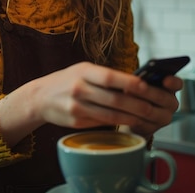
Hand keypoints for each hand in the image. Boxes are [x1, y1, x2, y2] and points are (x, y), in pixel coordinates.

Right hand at [0, 62, 181, 145]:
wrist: (40, 97)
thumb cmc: (68, 80)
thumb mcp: (83, 70)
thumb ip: (105, 76)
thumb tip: (136, 83)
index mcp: (84, 71)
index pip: (110, 77)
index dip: (130, 83)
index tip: (147, 87)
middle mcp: (79, 89)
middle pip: (114, 99)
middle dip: (137, 105)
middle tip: (153, 108)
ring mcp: (76, 107)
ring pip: (110, 115)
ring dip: (131, 117)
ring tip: (146, 117)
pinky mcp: (76, 122)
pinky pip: (102, 124)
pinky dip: (118, 123)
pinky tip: (129, 122)